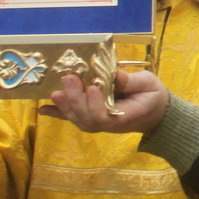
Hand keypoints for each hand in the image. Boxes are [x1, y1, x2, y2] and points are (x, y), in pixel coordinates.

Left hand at [40, 69, 168, 134]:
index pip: (104, 117)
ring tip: (56, 91)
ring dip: (64, 106)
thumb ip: (132, 81)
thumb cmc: (153, 96)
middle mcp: (108, 125)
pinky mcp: (92, 118)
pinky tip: (43, 109)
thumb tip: (114, 74)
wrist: (155, 113)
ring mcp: (98, 123)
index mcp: (124, 117)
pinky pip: (73, 118)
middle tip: (70, 78)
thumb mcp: (149, 84)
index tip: (94, 83)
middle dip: (75, 99)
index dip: (95, 102)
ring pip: (78, 119)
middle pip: (86, 118)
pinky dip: (57, 114)